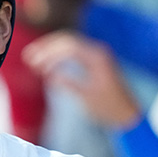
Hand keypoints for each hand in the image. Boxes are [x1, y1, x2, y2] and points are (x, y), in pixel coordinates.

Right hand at [22, 30, 140, 127]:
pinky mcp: (97, 62)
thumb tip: (47, 74)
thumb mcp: (85, 97)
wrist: (129, 115)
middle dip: (46, 48)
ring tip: (34, 61)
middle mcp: (98, 51)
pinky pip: (75, 53)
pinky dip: (60, 57)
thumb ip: (66, 83)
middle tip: (28, 57)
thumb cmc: (109, 109)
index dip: (47, 52)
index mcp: (97, 58)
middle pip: (67, 40)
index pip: (67, 46)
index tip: (31, 61)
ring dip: (51, 51)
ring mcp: (98, 55)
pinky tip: (48, 66)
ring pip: (70, 45)